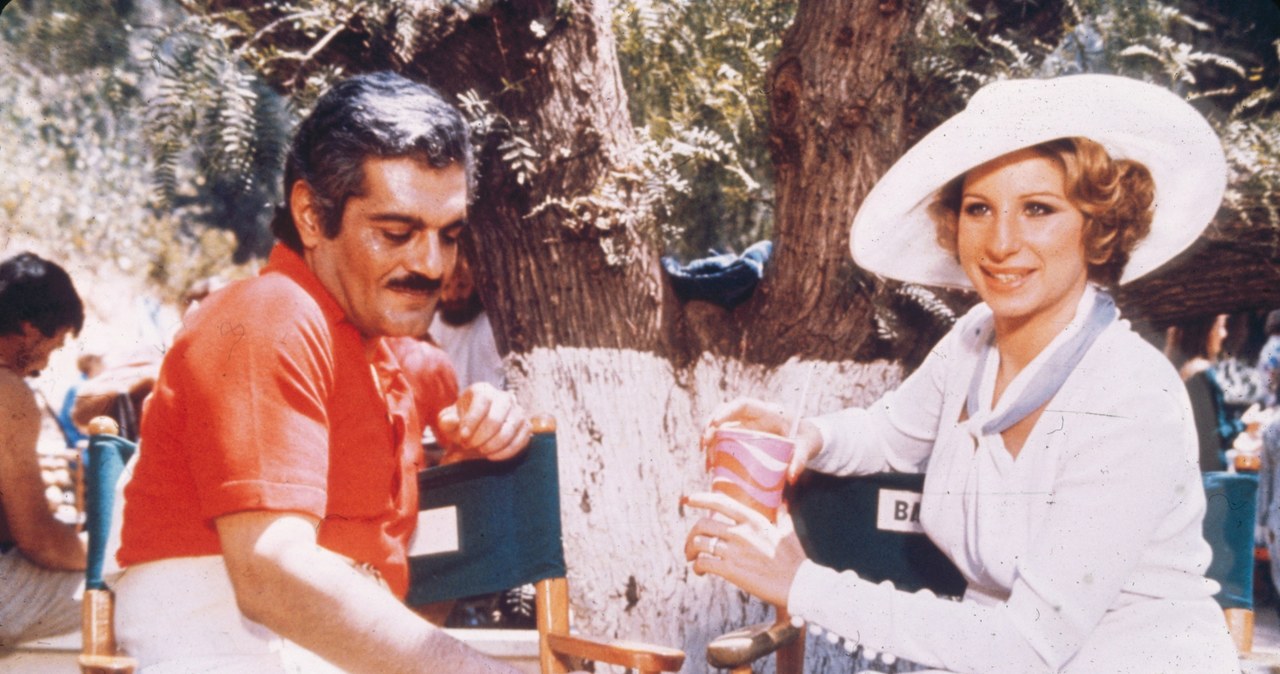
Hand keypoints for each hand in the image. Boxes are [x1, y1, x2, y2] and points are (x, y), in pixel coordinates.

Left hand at [436, 383, 530, 461]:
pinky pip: (520, 440)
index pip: (482, 401)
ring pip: (509, 429)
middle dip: (481, 436)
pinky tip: (492, 456)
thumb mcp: (448, 422)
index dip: (472, 420)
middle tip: (469, 446)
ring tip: (480, 451)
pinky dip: (506, 452)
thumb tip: (450, 421)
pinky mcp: (525, 426)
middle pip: (496, 417)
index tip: (463, 437)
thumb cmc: (461, 425)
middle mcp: (503, 397)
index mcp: (483, 390)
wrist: (475, 434)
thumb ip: (446, 421)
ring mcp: (517, 411)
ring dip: (493, 445)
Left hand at [682, 491, 807, 607]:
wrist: (799, 586)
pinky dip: (697, 567)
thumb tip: (783, 503)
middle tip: (690, 546)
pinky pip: (703, 563)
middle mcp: (741, 532)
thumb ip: (782, 515)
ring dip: (690, 552)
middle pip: (702, 525)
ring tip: (693, 559)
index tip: (686, 500)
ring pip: (698, 544)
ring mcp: (734, 551)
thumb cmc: (795, 560)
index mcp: (753, 519)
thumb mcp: (788, 531)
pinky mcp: (731, 571)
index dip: (699, 499)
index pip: (720, 502)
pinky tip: (701, 572)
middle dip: (690, 535)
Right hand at [701, 397, 822, 483]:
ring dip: (710, 442)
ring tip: (707, 462)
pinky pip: (724, 440)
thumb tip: (791, 477)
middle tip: (704, 446)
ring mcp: (746, 427)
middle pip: (725, 414)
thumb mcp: (806, 447)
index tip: (714, 424)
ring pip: (721, 428)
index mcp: (768, 412)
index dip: (726, 411)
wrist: (807, 439)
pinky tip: (711, 466)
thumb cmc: (806, 439)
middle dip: (710, 427)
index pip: (743, 404)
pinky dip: (715, 452)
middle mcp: (753, 417)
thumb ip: (800, 460)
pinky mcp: (743, 439)